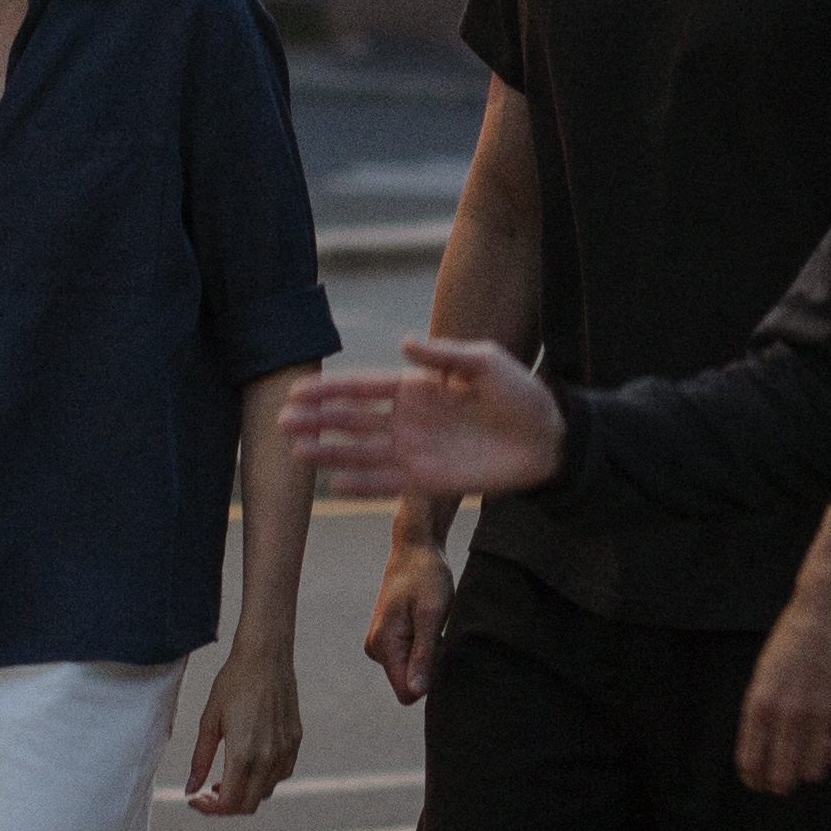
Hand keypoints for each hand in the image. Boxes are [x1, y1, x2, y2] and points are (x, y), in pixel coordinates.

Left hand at [186, 635, 301, 816]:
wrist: (265, 657)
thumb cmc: (233, 684)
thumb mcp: (209, 722)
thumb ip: (200, 760)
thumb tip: (190, 789)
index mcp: (243, 755)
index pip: (229, 803)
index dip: (210, 809)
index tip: (195, 799)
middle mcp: (268, 758)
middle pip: (248, 805)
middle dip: (225, 806)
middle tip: (208, 791)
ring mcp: (285, 751)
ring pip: (265, 791)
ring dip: (245, 793)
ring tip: (226, 777)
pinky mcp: (295, 741)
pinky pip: (281, 774)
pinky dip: (264, 779)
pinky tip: (250, 763)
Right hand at [288, 338, 565, 503]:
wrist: (549, 437)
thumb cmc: (520, 394)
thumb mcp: (485, 362)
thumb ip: (443, 356)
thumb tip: (404, 344)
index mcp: (418, 388)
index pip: (363, 388)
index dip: (330, 391)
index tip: (296, 391)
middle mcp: (409, 421)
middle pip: (353, 421)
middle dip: (319, 421)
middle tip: (282, 422)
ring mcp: (416, 452)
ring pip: (362, 454)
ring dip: (330, 453)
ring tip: (298, 452)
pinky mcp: (430, 482)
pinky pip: (388, 485)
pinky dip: (361, 485)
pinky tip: (335, 485)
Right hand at [365, 527, 456, 706]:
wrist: (415, 550)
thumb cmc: (426, 577)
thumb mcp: (431, 615)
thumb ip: (423, 655)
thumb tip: (416, 693)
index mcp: (383, 645)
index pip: (406, 692)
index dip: (429, 680)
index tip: (440, 653)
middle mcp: (376, 649)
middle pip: (409, 682)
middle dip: (429, 666)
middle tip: (438, 633)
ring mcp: (381, 644)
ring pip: (411, 670)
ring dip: (429, 654)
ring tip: (433, 625)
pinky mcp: (389, 639)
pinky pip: (410, 658)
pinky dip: (425, 646)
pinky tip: (428, 624)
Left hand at [735, 588, 830, 795]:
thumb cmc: (793, 640)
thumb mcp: (763, 675)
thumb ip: (761, 714)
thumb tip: (763, 753)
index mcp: (759, 705)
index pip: (750, 764)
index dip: (754, 779)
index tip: (758, 782)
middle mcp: (787, 715)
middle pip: (782, 778)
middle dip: (781, 784)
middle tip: (784, 781)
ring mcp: (820, 716)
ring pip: (814, 773)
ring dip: (811, 769)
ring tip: (811, 755)